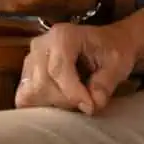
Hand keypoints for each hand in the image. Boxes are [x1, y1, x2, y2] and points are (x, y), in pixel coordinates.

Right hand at [16, 22, 137, 114]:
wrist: (107, 43)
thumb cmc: (112, 50)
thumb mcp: (118, 64)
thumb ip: (105, 83)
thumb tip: (93, 104)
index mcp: (63, 36)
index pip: (58, 69)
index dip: (73, 93)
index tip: (90, 107)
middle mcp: (41, 44)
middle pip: (41, 82)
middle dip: (64, 100)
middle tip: (85, 104)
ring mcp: (31, 58)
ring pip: (30, 91)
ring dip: (52, 103)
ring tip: (73, 102)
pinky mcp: (27, 72)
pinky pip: (25, 95)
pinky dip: (41, 104)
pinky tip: (60, 103)